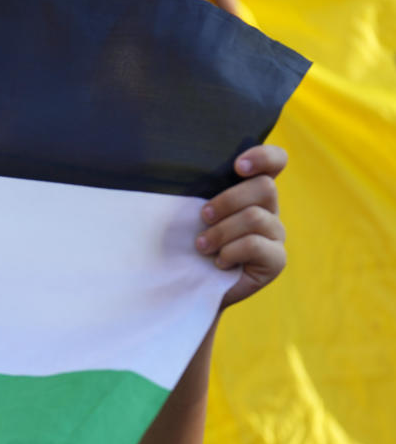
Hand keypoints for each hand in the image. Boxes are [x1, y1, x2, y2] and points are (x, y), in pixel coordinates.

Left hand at [196, 144, 286, 308]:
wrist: (189, 287)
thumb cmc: (186, 243)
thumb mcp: (188, 214)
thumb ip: (194, 191)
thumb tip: (166, 166)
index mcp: (251, 190)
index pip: (275, 161)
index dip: (264, 157)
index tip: (237, 166)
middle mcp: (269, 209)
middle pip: (265, 187)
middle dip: (228, 201)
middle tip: (203, 216)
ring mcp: (275, 234)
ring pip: (256, 217)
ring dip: (221, 232)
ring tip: (202, 246)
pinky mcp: (276, 260)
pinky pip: (256, 245)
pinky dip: (230, 252)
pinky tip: (219, 262)